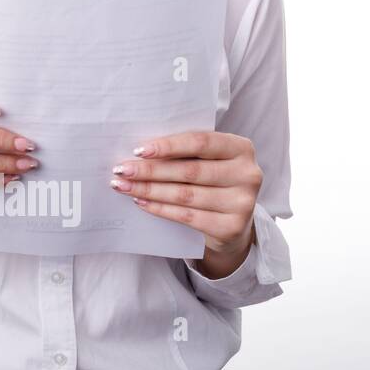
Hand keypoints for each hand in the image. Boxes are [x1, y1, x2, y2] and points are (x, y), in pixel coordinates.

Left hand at [109, 131, 261, 269]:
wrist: (232, 222)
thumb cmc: (211, 180)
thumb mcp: (206, 160)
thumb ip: (184, 151)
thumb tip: (139, 150)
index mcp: (241, 148)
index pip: (200, 142)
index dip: (168, 146)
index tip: (138, 150)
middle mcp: (248, 174)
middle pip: (189, 171)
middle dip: (150, 170)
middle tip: (121, 169)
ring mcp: (243, 203)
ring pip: (185, 195)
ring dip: (149, 190)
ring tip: (123, 186)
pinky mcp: (232, 227)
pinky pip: (187, 216)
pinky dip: (159, 208)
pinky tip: (140, 202)